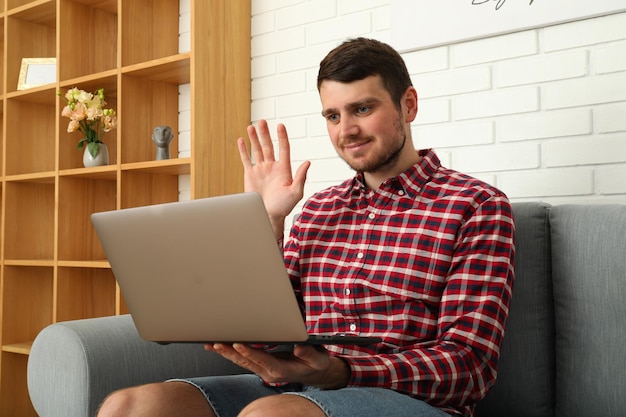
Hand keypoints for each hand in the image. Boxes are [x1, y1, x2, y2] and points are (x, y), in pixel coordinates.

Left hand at [205, 343, 348, 388]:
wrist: (314, 373)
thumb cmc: (315, 364)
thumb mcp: (318, 359)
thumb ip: (309, 354)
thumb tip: (299, 348)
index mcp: (281, 370)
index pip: (262, 360)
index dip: (249, 352)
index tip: (238, 344)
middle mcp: (268, 371)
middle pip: (246, 361)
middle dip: (230, 352)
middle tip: (217, 343)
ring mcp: (262, 370)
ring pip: (241, 361)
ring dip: (226, 353)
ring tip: (212, 344)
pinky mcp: (260, 366)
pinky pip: (242, 360)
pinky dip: (230, 353)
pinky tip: (220, 346)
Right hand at [237, 120, 310, 238]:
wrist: (268, 216)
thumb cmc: (283, 207)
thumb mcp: (295, 192)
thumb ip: (301, 177)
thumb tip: (308, 162)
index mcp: (284, 169)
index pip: (283, 149)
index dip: (282, 137)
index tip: (280, 126)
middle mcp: (272, 167)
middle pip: (268, 146)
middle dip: (265, 134)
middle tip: (262, 122)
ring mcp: (261, 170)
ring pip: (257, 150)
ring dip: (254, 138)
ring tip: (252, 126)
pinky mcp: (250, 175)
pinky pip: (246, 159)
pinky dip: (244, 150)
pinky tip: (242, 140)